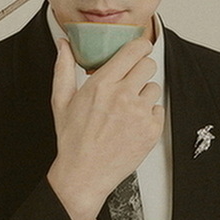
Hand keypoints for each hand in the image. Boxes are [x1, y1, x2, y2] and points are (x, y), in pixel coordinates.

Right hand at [46, 37, 163, 219]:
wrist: (84, 174)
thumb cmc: (72, 140)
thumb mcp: (61, 101)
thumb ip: (63, 68)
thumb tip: (63, 45)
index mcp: (102, 84)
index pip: (134, 50)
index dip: (140, 46)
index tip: (140, 49)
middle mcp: (124, 96)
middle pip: (149, 65)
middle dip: (140, 70)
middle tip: (131, 81)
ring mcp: (140, 114)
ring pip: (155, 88)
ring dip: (144, 94)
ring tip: (127, 109)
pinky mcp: (151, 130)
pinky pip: (158, 110)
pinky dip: (148, 115)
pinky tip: (131, 125)